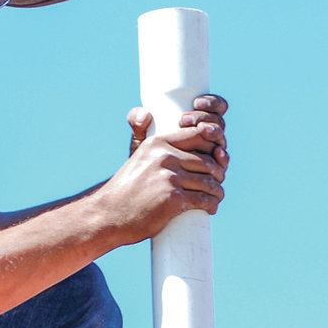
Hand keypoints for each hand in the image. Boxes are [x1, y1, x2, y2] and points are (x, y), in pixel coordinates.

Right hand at [94, 94, 229, 244]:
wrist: (109, 214)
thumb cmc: (125, 187)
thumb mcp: (135, 154)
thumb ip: (141, 132)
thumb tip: (145, 113)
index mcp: (158, 142)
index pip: (199, 135)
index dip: (213, 146)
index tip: (215, 158)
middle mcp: (165, 156)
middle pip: (208, 161)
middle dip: (218, 173)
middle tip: (217, 183)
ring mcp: (169, 177)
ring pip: (209, 181)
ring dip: (217, 191)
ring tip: (215, 196)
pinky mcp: (173, 199)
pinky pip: (204, 199)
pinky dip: (212, 204)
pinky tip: (211, 207)